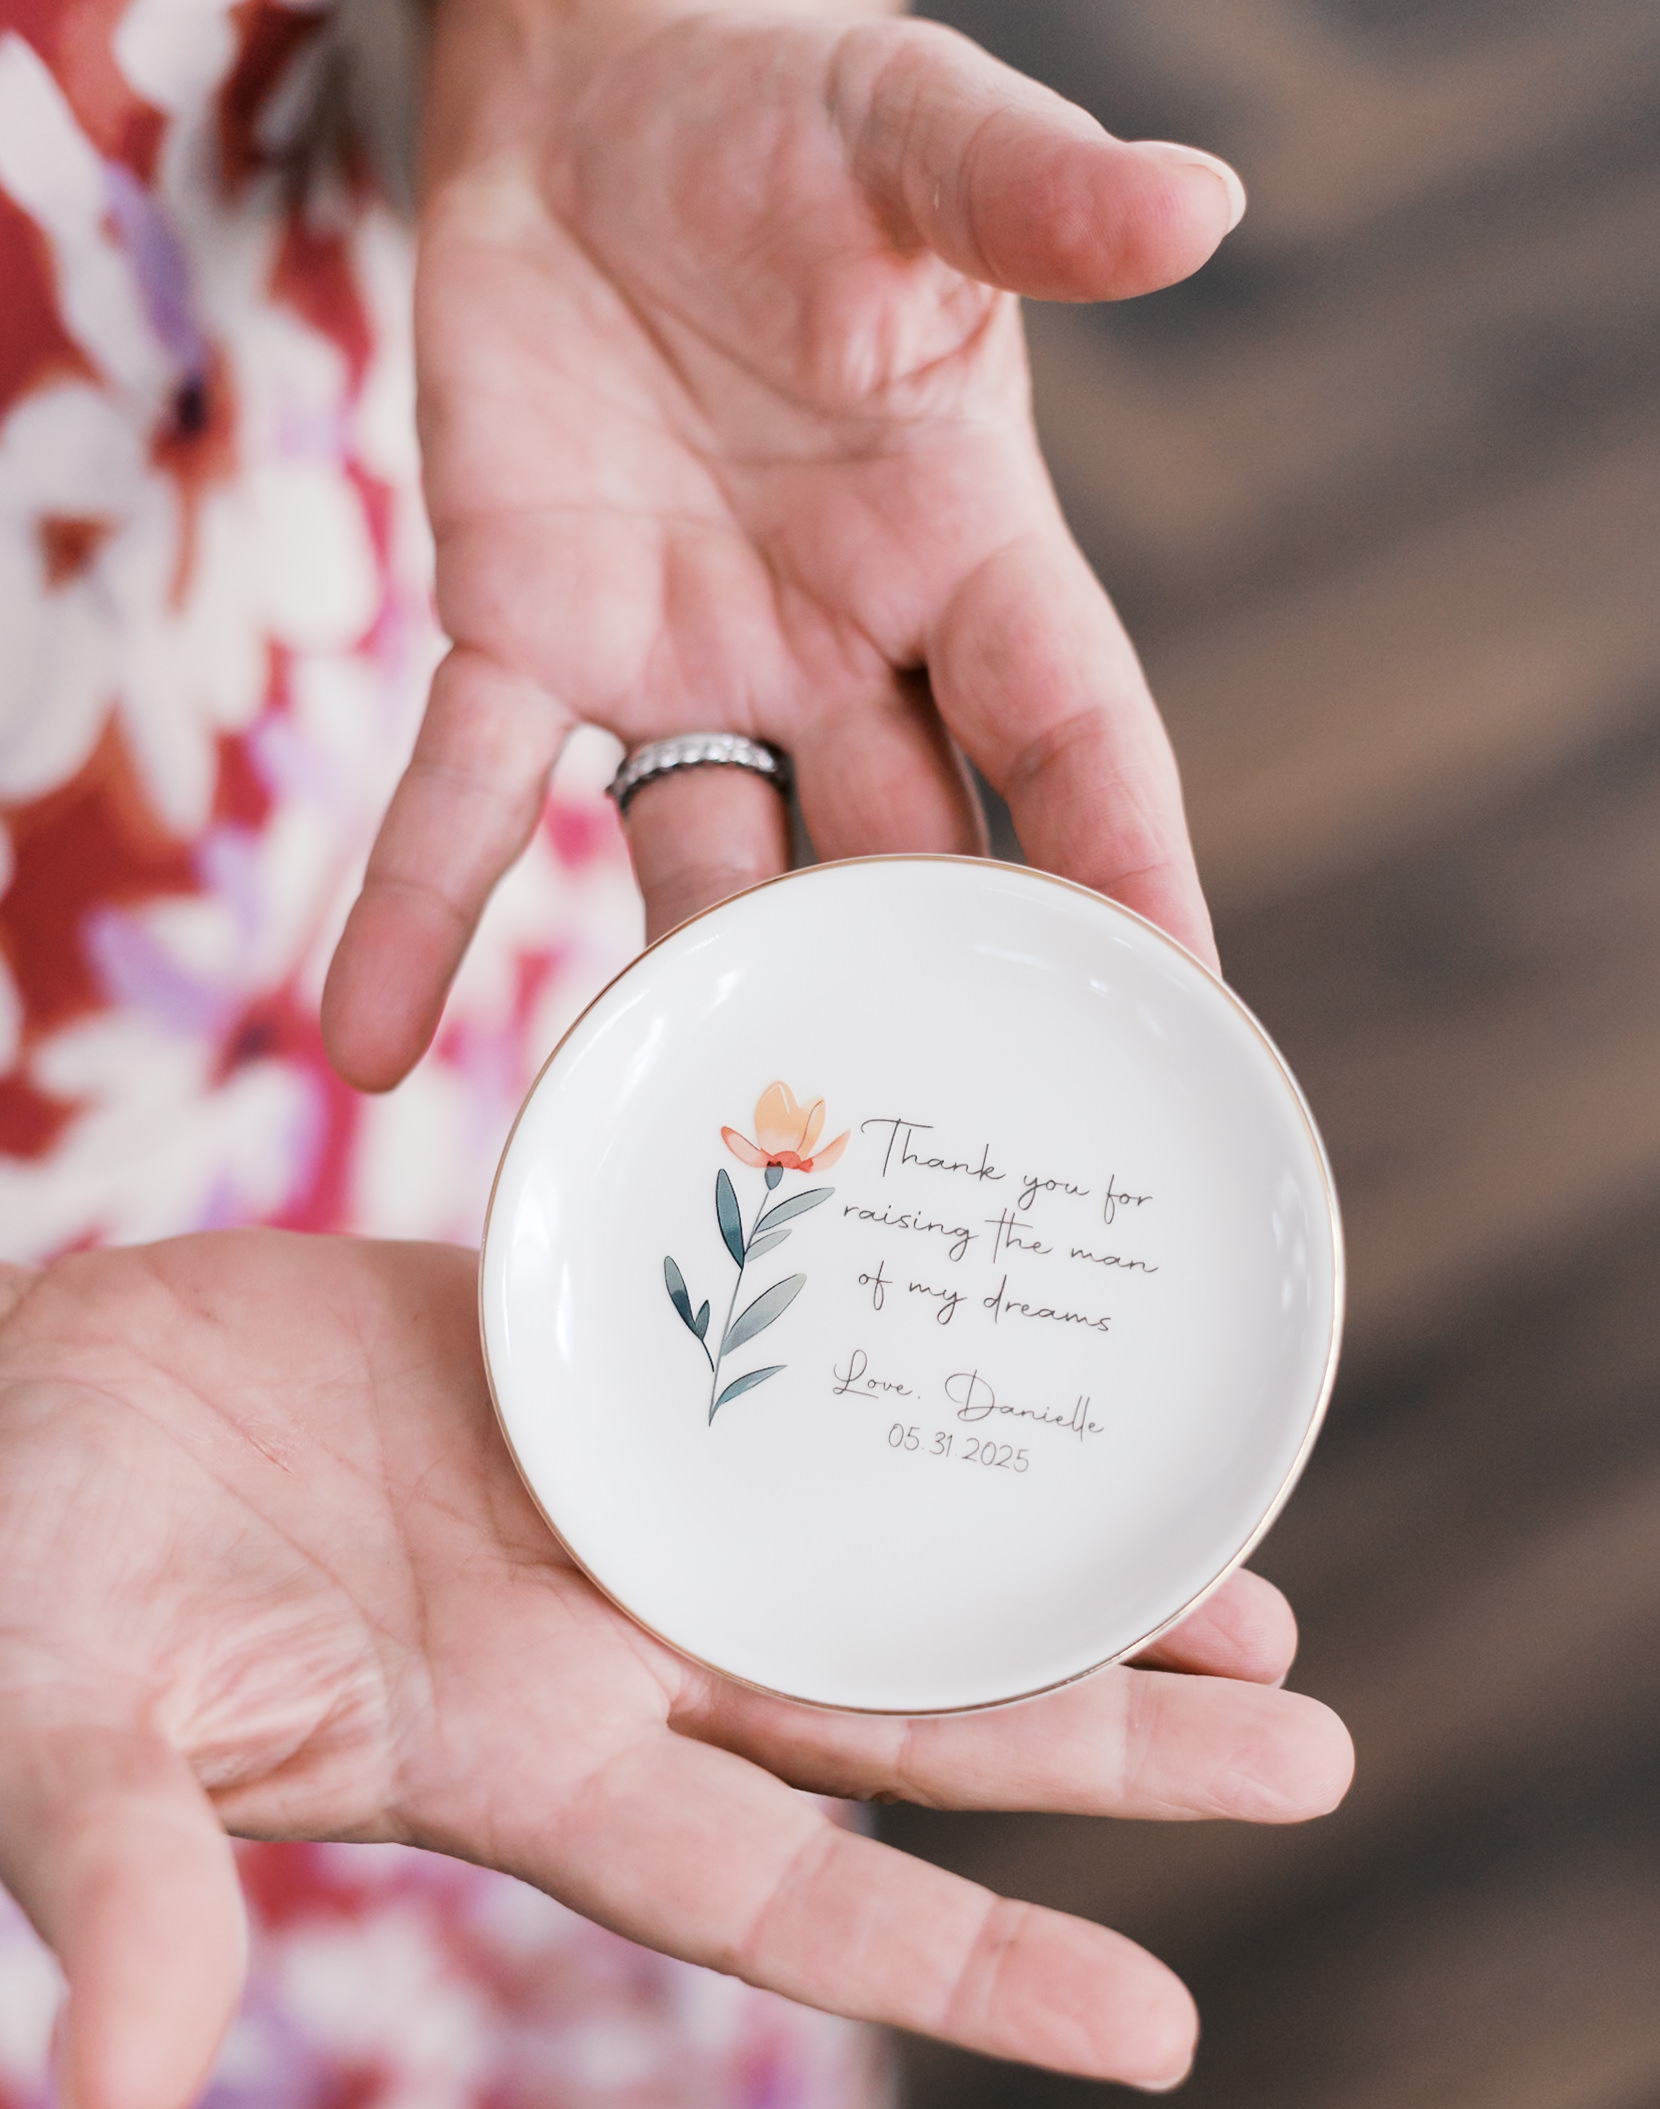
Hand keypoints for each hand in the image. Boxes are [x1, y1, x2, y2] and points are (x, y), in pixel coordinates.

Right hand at [0, 1231, 1348, 2108]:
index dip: (969, 1967)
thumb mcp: (61, 1728)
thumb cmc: (17, 1582)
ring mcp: (606, 1510)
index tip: (1166, 2031)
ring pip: (883, 1566)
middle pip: (901, 1721)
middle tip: (1318, 1753)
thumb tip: (136, 2094)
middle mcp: (603, 1654)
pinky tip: (1030, 1395)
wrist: (16, 1408)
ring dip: (1064, 1592)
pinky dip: (917, 1399)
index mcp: (516, 1758)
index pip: (782, 1896)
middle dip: (1107, 1750)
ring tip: (1258, 1602)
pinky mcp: (588, 1367)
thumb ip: (125, 1880)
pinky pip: (793, 1382)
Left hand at [322, 0, 1246, 1090]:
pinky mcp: (525, 631)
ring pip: (703, 870)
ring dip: (689, 1001)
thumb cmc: (793, 110)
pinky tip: (368, 1045)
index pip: (1072, 738)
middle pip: (901, 857)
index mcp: (969, 550)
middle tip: (934, 1163)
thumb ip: (1037, 198)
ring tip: (677, 1155)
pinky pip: (470, 794)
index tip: (1179, 1012)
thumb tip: (1195, 205)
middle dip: (919, 994)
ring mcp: (685, 662)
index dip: (1123, 867)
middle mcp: (842, 647)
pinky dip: (418, 909)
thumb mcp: (923, 143)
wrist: (602, 86)